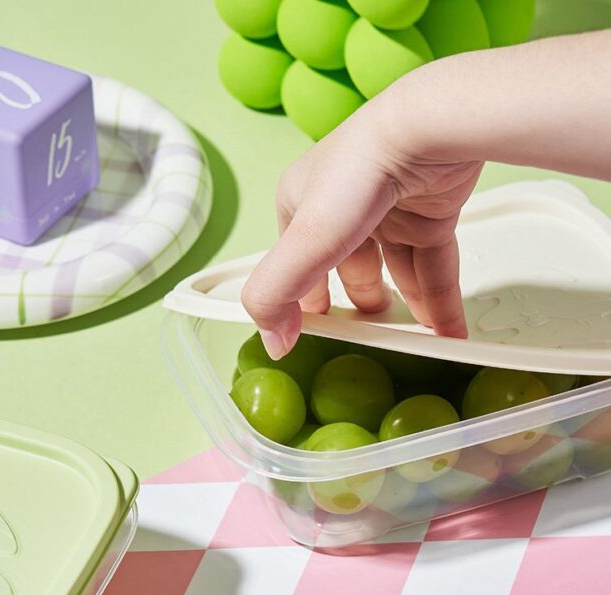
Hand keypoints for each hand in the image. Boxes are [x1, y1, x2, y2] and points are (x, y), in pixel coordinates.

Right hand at [242, 89, 481, 359]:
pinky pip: (434, 264)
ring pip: (397, 270)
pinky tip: (446, 330)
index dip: (306, 301)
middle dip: (360, 305)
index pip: (300, 265)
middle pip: (351, 269)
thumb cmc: (358, 174)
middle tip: (369, 337)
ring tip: (414, 341)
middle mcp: (346, 206)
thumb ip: (274, 294)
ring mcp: (391, 208)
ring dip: (405, 307)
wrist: (427, 127)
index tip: (318, 333)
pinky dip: (439, 298)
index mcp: (303, 206)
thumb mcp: (302, 242)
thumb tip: (272, 342)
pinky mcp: (432, 210)